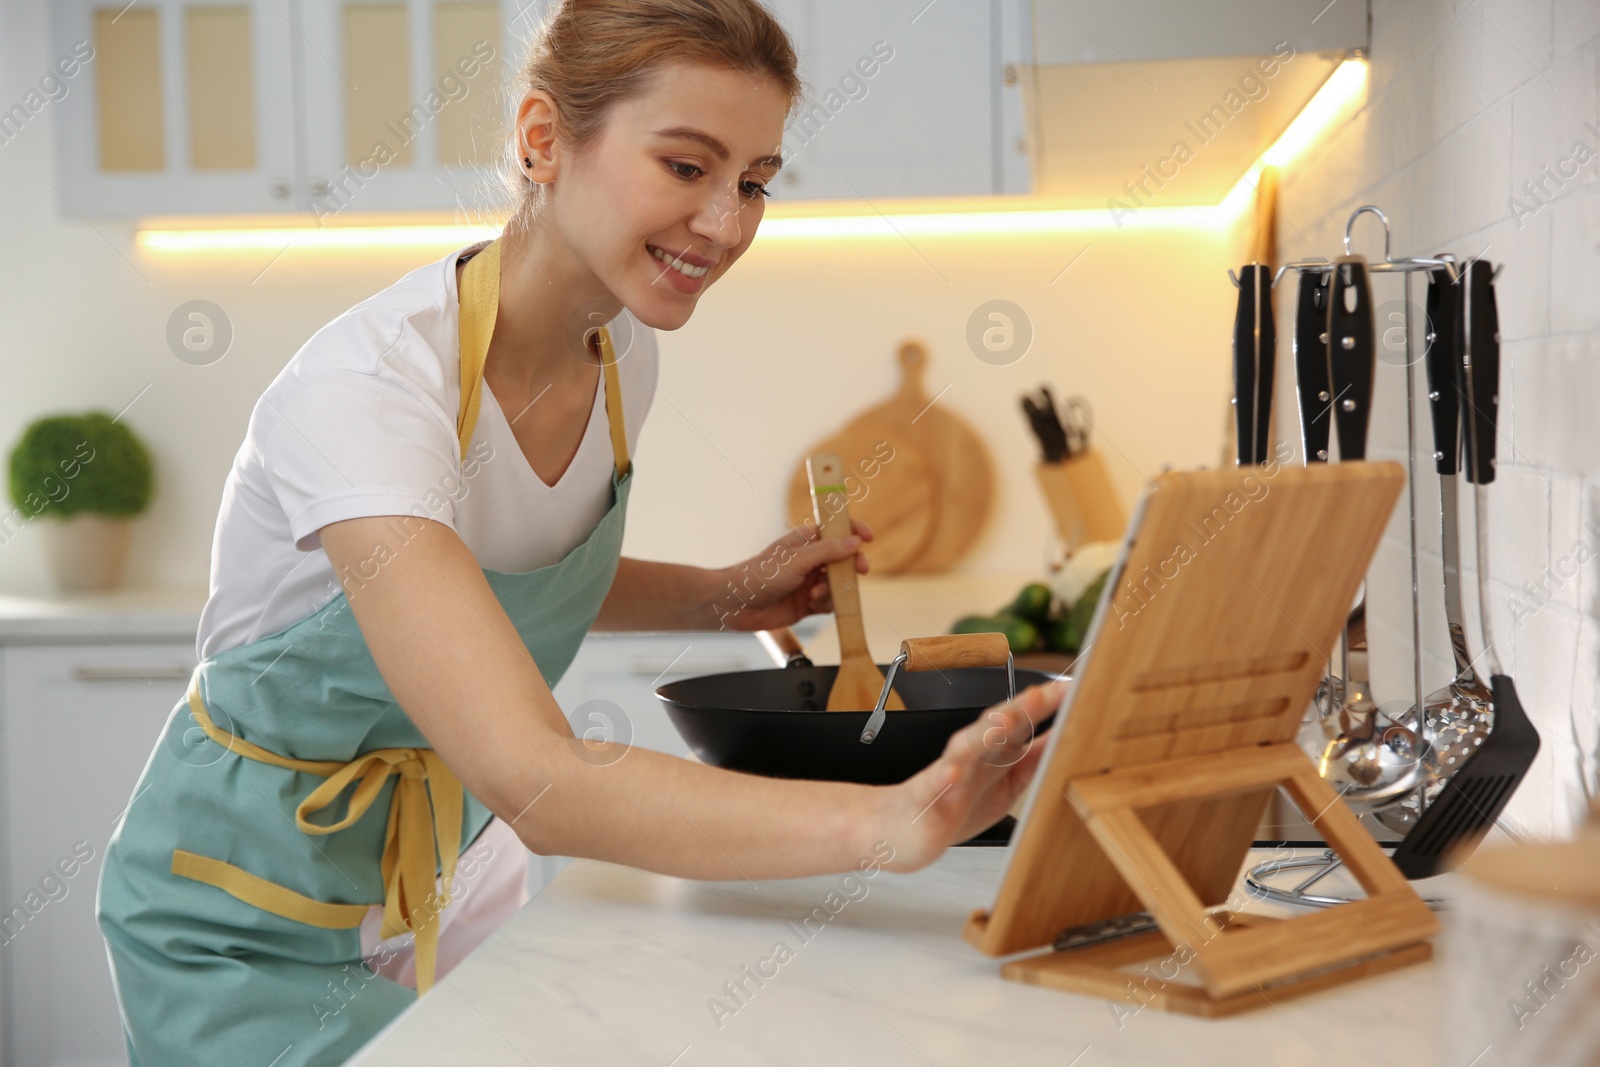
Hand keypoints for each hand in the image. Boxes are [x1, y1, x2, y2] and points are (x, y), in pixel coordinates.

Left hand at [712, 519, 874, 631]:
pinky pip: (829, 603)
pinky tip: (811, 604)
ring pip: (838, 584)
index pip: (836, 531)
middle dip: (851, 565)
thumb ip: (827, 551)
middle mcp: (810, 560)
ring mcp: (809, 582)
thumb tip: (854, 541)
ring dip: (833, 589)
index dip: (853, 531)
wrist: (735, 605)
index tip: (868, 537)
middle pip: (843, 559)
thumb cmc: (758, 575)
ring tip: (816, 594)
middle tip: (859, 570)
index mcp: (805, 541)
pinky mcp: (807, 603)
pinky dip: (826, 604)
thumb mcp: (796, 560)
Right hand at [874, 679, 1067, 872]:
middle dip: (1019, 709)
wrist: (902, 831)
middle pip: (995, 727)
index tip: (1072, 688)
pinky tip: (950, 773)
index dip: (1045, 705)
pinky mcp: (925, 801)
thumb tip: (1067, 734)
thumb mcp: (1006, 782)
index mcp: (991, 752)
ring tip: (1005, 721)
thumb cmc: (955, 805)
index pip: (1020, 721)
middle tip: (1043, 694)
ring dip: (984, 734)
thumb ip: (1034, 757)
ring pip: (964, 749)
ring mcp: (946, 777)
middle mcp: (970, 756)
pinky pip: (930, 788)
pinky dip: (940, 780)